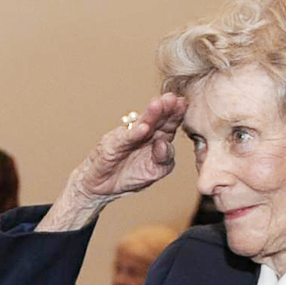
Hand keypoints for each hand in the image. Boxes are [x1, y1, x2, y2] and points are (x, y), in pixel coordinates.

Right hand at [41, 93, 187, 231]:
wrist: (102, 186)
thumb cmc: (129, 176)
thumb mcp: (155, 171)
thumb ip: (165, 159)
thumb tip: (165, 144)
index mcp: (157, 138)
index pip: (169, 124)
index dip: (177, 114)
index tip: (184, 104)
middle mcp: (143, 134)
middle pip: (157, 120)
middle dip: (166, 109)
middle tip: (173, 98)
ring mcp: (128, 137)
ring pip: (142, 124)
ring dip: (151, 114)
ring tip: (158, 104)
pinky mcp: (113, 145)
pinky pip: (125, 139)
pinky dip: (134, 134)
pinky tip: (143, 128)